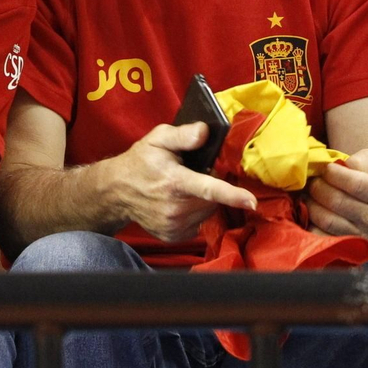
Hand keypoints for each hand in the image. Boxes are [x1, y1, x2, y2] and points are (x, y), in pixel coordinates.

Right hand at [109, 122, 257, 242]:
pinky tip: (178, 202)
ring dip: (203, 200)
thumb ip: (182, 134)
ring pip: (207, 211)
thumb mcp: (157, 139)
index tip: (251, 201)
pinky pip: (198, 223)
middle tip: (190, 174)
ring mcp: (173, 225)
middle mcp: (174, 207)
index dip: (232, 195)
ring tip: (182, 188)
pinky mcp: (172, 235)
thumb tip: (205, 132)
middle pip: (212, 199)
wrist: (116, 191)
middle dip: (210, 185)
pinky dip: (195, 212)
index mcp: (174, 182)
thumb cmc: (140, 162)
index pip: (208, 189)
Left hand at [306, 149, 367, 238]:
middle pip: (337, 202)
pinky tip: (309, 210)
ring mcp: (359, 235)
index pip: (354, 184)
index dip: (334, 174)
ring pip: (327, 220)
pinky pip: (320, 236)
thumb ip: (362, 160)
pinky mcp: (344, 246)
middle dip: (319, 187)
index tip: (327, 168)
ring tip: (310, 194)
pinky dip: (309, 223)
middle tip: (314, 180)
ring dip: (311, 203)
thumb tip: (344, 166)